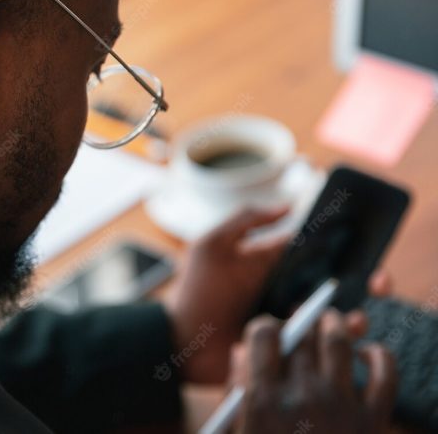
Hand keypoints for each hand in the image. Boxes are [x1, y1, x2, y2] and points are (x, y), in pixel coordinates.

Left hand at [163, 207, 392, 383]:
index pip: (323, 255)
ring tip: (352, 314)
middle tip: (377, 282)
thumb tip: (288, 206)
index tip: (367, 247)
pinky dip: (337, 342)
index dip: (349, 250)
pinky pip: (324, 348)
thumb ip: (246, 220)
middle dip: (368, 282)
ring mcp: (293, 324)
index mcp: (278, 267)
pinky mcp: (291, 351)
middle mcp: (291, 294)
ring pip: (339, 318)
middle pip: (342, 287)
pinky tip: (331, 334)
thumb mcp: (213, 246)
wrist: (180, 341)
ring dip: (355, 314)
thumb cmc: (196, 291)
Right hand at [231, 311, 396, 433]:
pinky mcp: (373, 420)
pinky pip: (385, 371)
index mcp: (263, 399)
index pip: (264, 333)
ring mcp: (340, 406)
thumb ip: (237, 389)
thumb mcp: (239, 430)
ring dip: (335, 324)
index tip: (270, 334)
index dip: (266, 327)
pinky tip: (367, 353)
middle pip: (302, 333)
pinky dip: (379, 354)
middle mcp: (302, 395)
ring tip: (332, 322)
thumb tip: (244, 351)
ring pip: (340, 341)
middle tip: (301, 327)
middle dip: (300, 324)